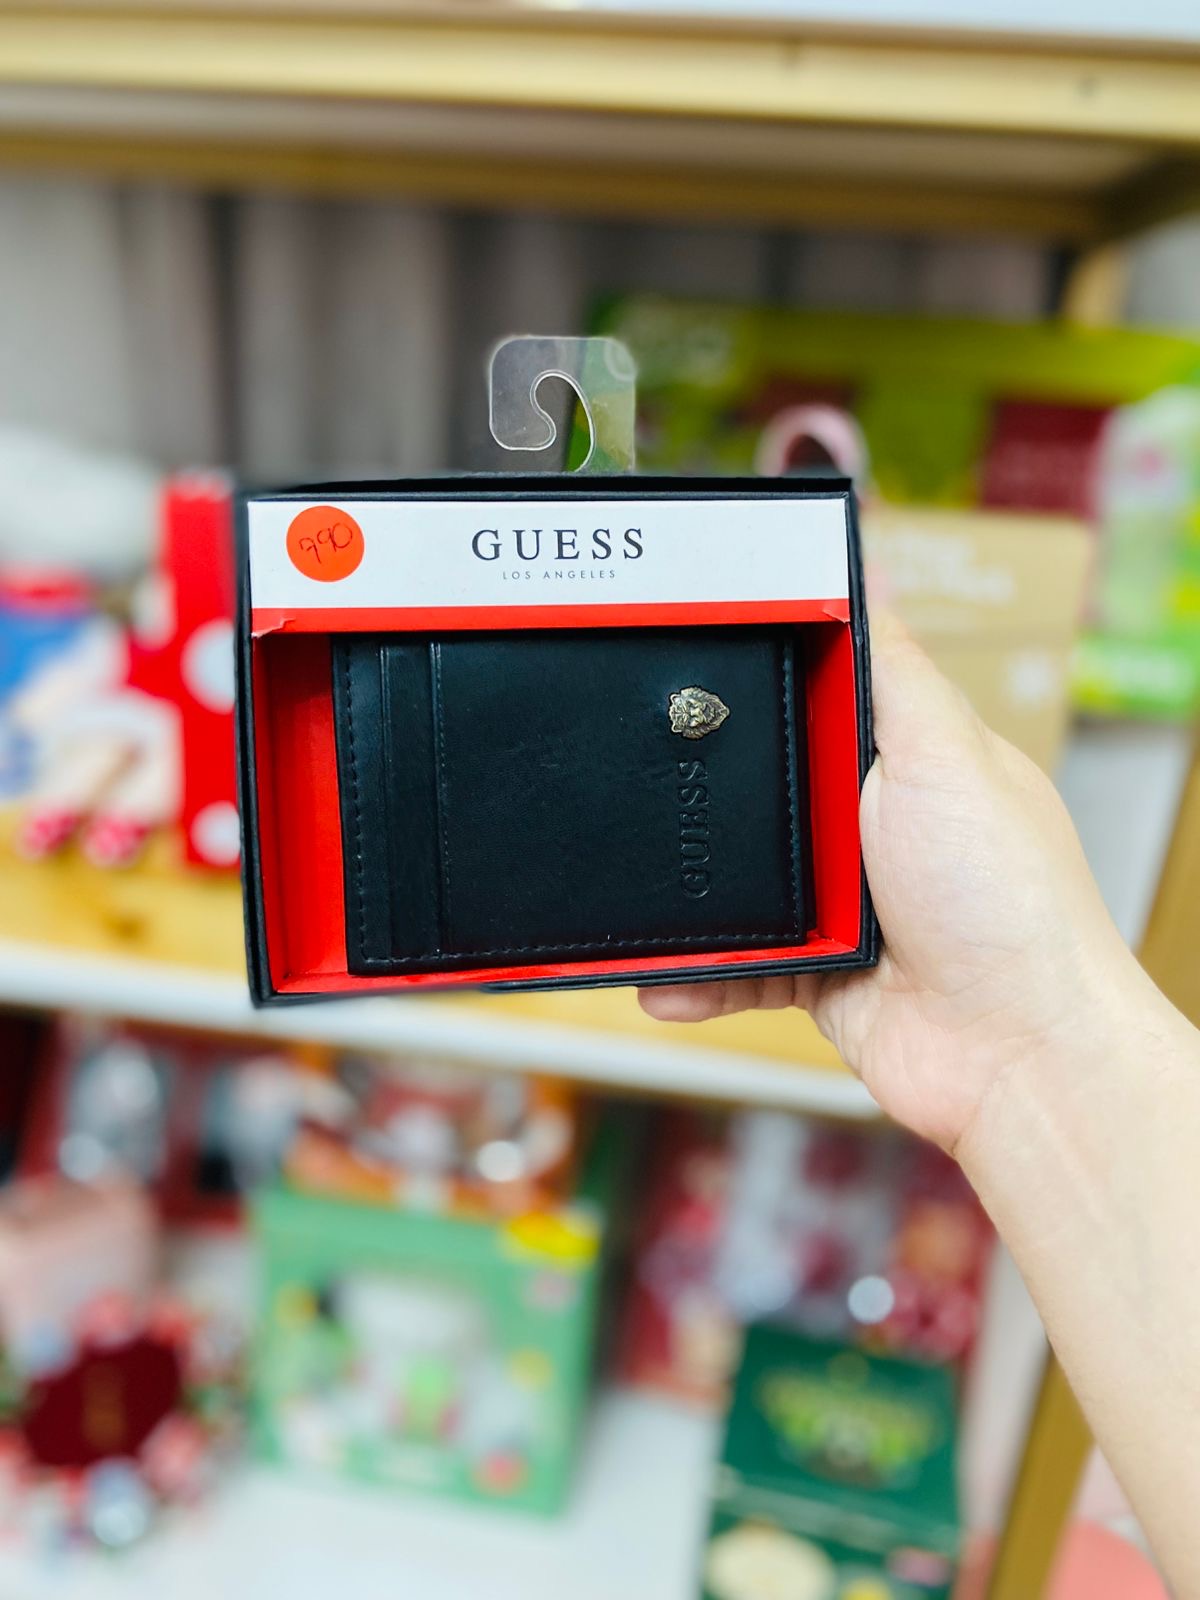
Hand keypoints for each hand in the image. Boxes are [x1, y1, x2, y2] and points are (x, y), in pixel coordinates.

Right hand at [641, 612, 1139, 1152]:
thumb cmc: (1007, 901)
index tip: (685, 660)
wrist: (1019, 1055)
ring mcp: (843, 906)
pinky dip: (698, 976)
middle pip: (763, 793)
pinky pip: (738, 967)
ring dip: (692, 895)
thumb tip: (865, 571)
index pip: (819, 701)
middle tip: (641, 776)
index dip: (759, 685)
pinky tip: (661, 979)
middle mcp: (872, 829)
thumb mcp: (947, 754)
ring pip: (739, 885)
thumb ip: (895, 671)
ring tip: (631, 889)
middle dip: (708, 795)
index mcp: (907, 761)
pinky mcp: (817, 976)